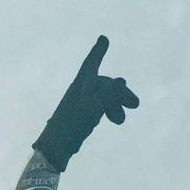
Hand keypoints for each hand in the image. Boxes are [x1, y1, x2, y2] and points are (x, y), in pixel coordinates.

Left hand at [32, 34, 138, 167]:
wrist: (53, 150)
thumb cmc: (71, 127)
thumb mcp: (93, 109)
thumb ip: (109, 94)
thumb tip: (123, 80)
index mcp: (80, 86)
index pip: (91, 64)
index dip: (98, 52)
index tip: (103, 39)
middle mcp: (79, 92)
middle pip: (105, 85)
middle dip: (121, 93)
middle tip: (136, 105)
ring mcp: (79, 104)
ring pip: (104, 98)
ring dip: (116, 105)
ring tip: (121, 121)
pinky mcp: (79, 117)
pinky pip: (99, 108)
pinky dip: (109, 111)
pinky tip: (114, 119)